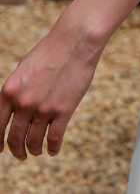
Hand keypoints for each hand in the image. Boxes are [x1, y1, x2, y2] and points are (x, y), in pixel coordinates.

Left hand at [0, 19, 102, 158]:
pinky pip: (54, 139)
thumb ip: (16, 92)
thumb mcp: (24, 70)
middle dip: (17, 151)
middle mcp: (23, 103)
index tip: (2, 149)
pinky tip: (53, 149)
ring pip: (34, 142)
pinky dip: (52, 149)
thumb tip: (12, 112)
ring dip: (35, 150)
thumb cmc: (51, 52)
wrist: (75, 41)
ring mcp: (43, 108)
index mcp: (10, 91)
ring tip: (38, 150)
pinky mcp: (63, 111)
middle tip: (22, 154)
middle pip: (15, 139)